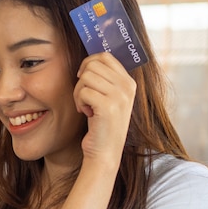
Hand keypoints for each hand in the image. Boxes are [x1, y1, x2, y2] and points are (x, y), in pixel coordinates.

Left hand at [73, 52, 136, 169]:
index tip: (83, 79)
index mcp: (129, 82)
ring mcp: (119, 96)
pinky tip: (86, 114)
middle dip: (81, 80)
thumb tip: (88, 62)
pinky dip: (79, 102)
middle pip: (93, 65)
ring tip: (85, 106)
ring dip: (78, 92)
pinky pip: (83, 91)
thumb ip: (104, 80)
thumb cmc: (101, 125)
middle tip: (83, 97)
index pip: (105, 56)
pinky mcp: (108, 106)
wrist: (105, 152)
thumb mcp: (109, 99)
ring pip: (86, 77)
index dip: (88, 63)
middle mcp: (127, 87)